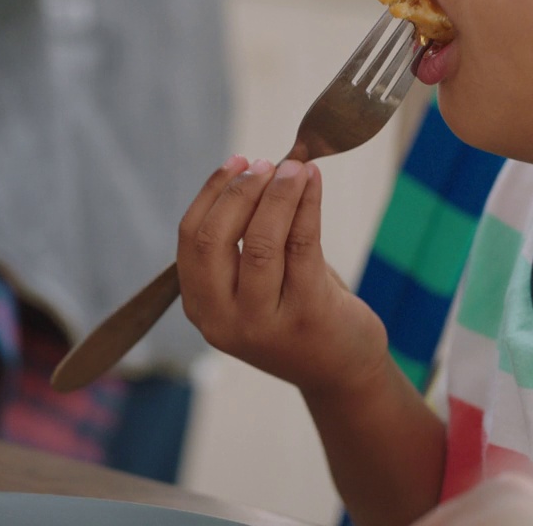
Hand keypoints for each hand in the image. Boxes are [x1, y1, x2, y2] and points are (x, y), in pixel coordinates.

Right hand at [176, 156, 388, 395]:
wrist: (341, 370)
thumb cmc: (297, 314)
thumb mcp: (255, 286)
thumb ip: (242, 241)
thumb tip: (252, 169)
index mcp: (201, 308)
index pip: (190, 239)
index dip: (212, 193)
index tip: (236, 162)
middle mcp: (223, 320)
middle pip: (215, 239)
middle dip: (240, 191)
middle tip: (266, 163)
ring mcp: (262, 322)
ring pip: (260, 242)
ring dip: (277, 194)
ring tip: (295, 167)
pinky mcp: (306, 313)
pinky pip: (301, 245)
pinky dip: (306, 204)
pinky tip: (313, 182)